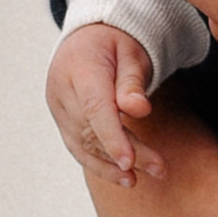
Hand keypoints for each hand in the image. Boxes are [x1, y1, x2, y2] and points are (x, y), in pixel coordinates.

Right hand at [46, 24, 158, 184]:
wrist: (89, 36)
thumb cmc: (116, 42)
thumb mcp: (132, 52)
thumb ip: (133, 82)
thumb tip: (139, 110)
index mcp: (79, 68)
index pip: (95, 108)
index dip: (112, 137)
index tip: (130, 162)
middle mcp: (62, 90)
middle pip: (92, 130)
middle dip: (125, 153)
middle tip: (159, 168)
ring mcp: (58, 107)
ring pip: (83, 144)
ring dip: (111, 165)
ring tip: (140, 180)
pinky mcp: (62, 120)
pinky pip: (78, 147)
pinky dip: (99, 164)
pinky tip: (122, 177)